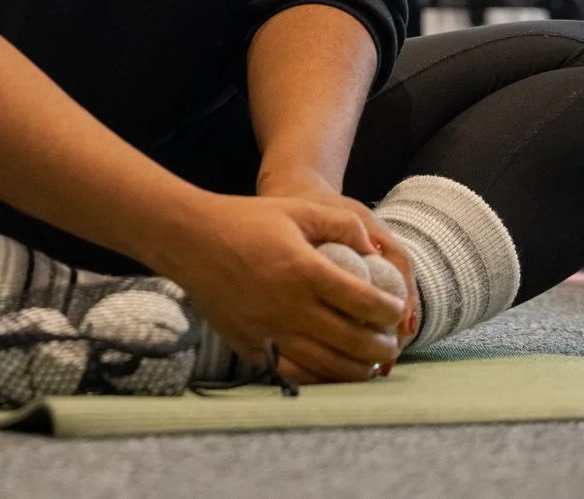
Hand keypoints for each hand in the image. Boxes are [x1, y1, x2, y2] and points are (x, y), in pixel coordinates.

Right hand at [146, 190, 407, 383]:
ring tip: (370, 364)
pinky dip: (316, 374)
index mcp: (305, 271)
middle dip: (381, 348)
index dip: (389, 311)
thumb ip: (341, 224)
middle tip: (391, 345)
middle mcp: (289, 306)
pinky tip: (328, 367)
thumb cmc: (244, 220)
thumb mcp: (296, 210)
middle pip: (351, 342)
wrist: (188, 240)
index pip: (363, 302)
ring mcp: (268, 331)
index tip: (395, 311)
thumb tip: (374, 250)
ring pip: (325, 365)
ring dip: (356, 369)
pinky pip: (291, 370)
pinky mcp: (249, 345)